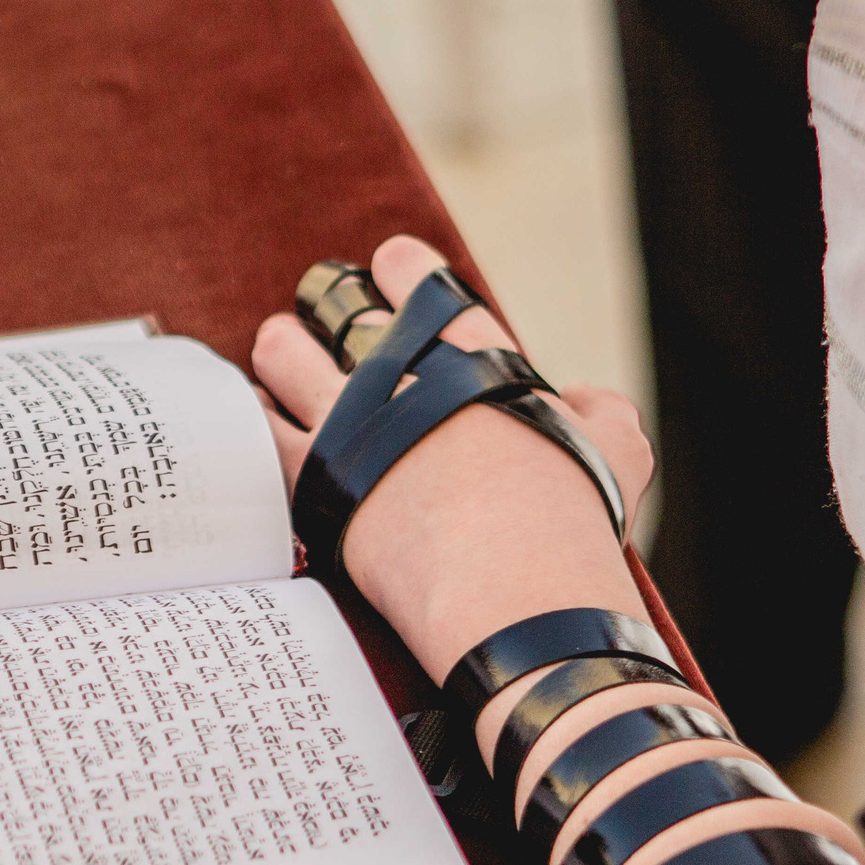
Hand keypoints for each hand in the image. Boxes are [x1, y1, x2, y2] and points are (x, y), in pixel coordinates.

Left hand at [250, 235, 654, 698]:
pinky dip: (250, 417)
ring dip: (282, 349)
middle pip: (346, 316)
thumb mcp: (617, 455)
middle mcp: (406, 376)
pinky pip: (258, 431)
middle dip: (332, 311)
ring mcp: (352, 422)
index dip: (399, 269)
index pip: (423, 286)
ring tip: (278, 348)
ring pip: (288, 357)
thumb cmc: (572, 531)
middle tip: (320, 318)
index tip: (387, 267)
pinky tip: (247, 417)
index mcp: (477, 357)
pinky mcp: (312, 478)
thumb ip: (604, 414)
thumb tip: (586, 399)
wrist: (517, 598)